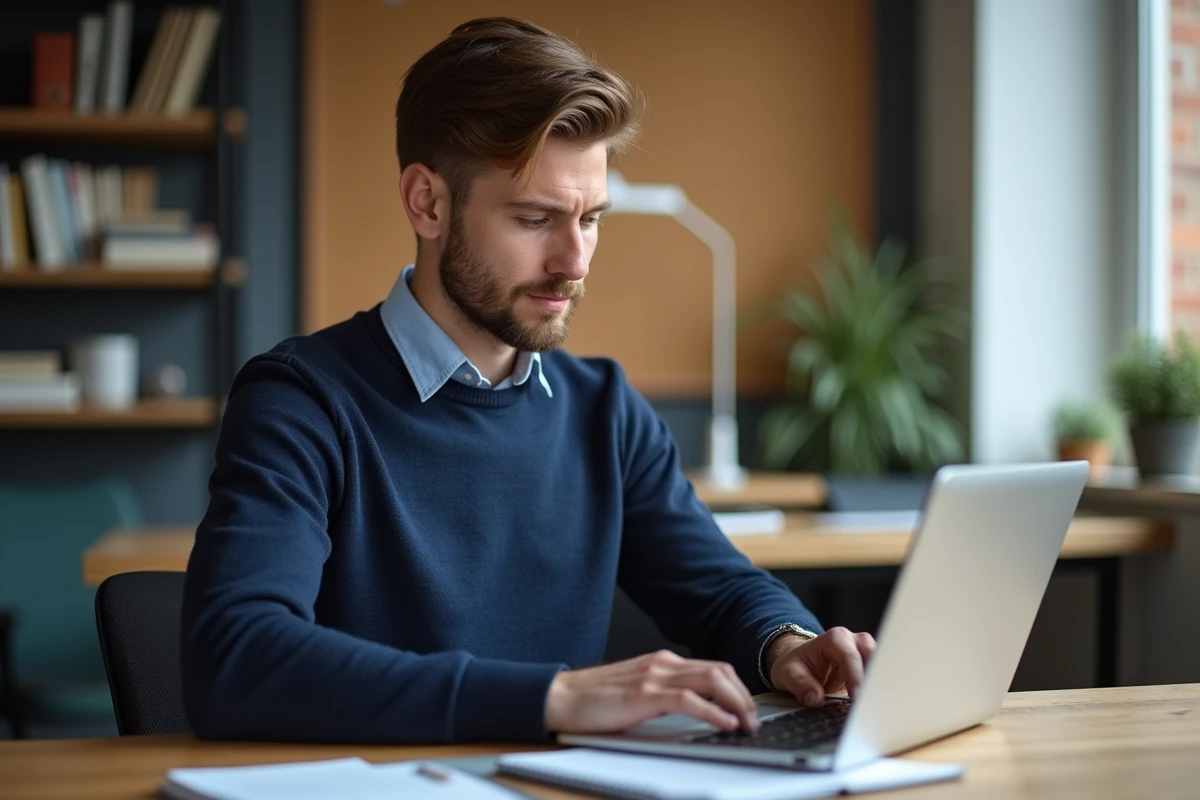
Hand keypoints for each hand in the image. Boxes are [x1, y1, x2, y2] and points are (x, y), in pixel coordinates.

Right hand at [545, 649, 759, 733]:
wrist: (561, 697)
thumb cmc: (594, 700)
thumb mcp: (638, 692)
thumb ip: (664, 695)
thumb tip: (697, 712)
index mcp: (662, 662)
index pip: (713, 668)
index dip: (737, 688)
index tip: (748, 709)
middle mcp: (663, 663)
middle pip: (719, 671)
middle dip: (744, 696)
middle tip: (754, 719)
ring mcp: (654, 676)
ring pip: (712, 681)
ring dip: (736, 703)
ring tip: (747, 723)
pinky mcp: (645, 694)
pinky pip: (690, 700)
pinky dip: (714, 712)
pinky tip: (725, 724)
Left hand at [766, 627, 875, 707]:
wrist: (803, 666)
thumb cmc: (797, 666)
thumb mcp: (788, 673)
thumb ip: (800, 684)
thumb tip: (815, 699)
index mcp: (835, 638)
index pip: (850, 656)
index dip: (855, 677)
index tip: (857, 698)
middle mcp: (855, 641)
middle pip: (874, 656)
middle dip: (874, 679)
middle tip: (873, 703)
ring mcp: (866, 653)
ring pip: (884, 666)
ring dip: (881, 686)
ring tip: (878, 707)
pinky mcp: (872, 668)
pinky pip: (882, 677)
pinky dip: (881, 691)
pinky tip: (878, 706)